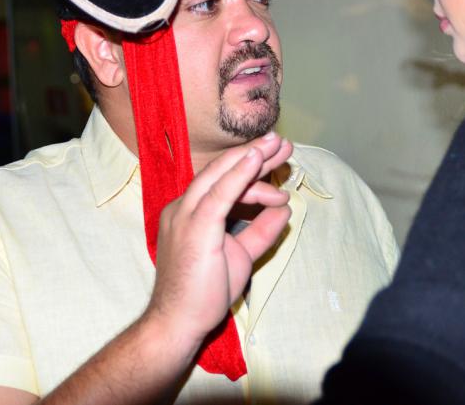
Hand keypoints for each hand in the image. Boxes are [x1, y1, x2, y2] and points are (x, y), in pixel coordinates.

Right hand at [147, 133, 292, 346]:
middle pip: (222, 172)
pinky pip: (219, 194)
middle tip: (281, 141)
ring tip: (280, 149)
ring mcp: (186, 215)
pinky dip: (239, 174)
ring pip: (220, 176)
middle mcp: (185, 207)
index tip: (275, 157)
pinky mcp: (194, 226)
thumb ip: (260, 231)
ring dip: (252, 159)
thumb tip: (285, 212)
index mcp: (191, 212)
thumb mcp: (241, 255)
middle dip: (254, 154)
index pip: (223, 183)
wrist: (179, 323)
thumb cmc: (204, 291)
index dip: (250, 168)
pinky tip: (257, 159)